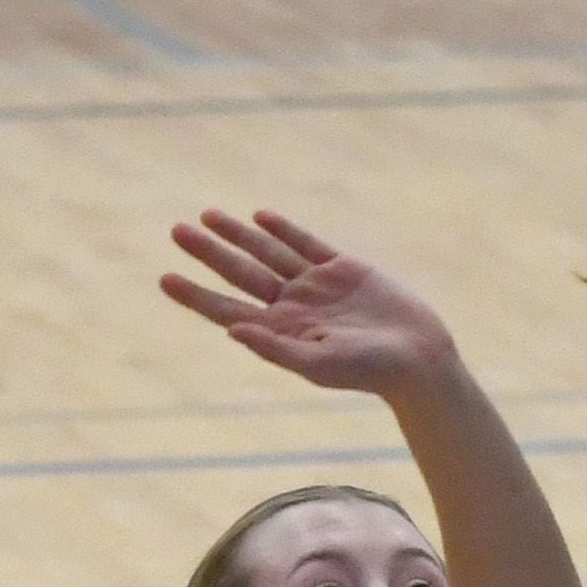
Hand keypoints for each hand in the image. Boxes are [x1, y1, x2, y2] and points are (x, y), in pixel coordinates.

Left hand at [163, 211, 456, 395]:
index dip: (196, 295)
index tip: (165, 279)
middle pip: (240, 274)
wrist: (420, 358)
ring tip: (207, 215)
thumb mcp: (319, 363)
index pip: (227, 309)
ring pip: (268, 253)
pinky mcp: (345, 270)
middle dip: (209, 252)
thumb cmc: (370, 371)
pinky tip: (261, 216)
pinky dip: (284, 230)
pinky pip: (307, 244)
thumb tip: (232, 330)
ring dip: (238, 234)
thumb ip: (276, 348)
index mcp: (281, 331)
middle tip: (175, 230)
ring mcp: (318, 286)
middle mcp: (293, 306)